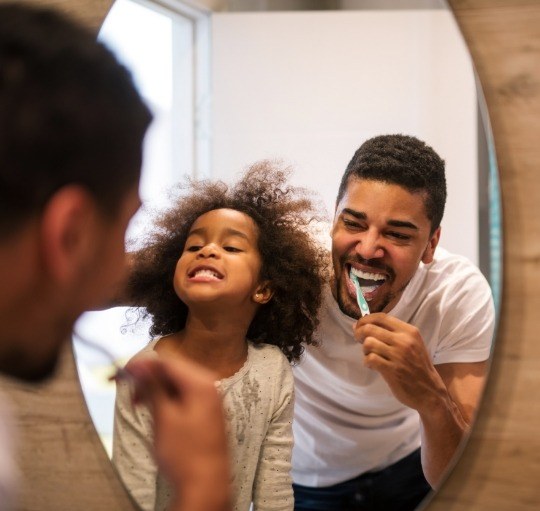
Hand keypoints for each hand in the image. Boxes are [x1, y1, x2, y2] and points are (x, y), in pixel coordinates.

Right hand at [125, 356, 230, 510]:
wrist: (206, 485)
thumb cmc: (186, 456)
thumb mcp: (164, 417)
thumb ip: (152, 387)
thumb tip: (139, 367)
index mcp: (202, 383)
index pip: (168, 362)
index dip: (143, 365)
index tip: (123, 371)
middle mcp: (210, 386)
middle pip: (173, 370)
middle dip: (149, 378)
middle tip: (128, 390)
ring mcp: (210, 399)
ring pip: (177, 383)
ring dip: (156, 389)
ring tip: (138, 403)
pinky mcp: (206, 412)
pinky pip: (184, 395)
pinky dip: (167, 399)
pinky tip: (154, 409)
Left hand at [353, 313, 446, 412]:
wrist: (429, 391)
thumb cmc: (417, 366)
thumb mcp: (411, 344)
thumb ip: (390, 333)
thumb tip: (360, 325)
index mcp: (409, 331)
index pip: (381, 317)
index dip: (365, 320)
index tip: (359, 325)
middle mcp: (404, 341)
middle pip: (370, 328)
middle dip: (359, 333)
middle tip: (359, 340)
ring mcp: (398, 355)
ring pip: (368, 343)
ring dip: (364, 350)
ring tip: (370, 355)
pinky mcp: (392, 370)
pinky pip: (370, 359)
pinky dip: (367, 362)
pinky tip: (373, 366)